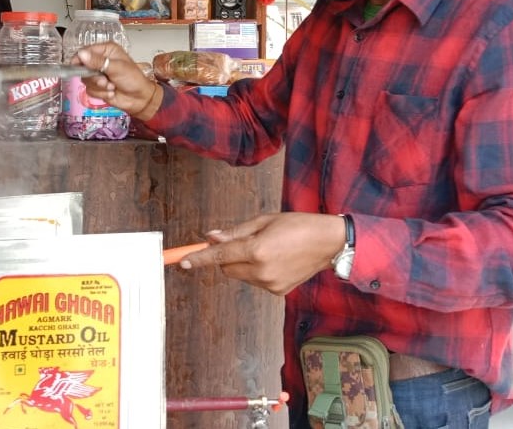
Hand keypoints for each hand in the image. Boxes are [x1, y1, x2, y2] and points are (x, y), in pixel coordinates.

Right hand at [75, 43, 163, 119]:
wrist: (140, 98)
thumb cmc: (134, 79)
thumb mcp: (117, 68)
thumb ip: (98, 61)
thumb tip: (82, 54)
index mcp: (106, 50)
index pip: (85, 51)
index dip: (79, 59)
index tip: (77, 67)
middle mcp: (100, 61)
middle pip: (82, 67)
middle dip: (94, 77)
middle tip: (105, 80)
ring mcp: (98, 74)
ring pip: (85, 80)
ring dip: (99, 86)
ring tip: (112, 87)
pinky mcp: (97, 86)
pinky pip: (89, 90)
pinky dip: (100, 93)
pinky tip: (111, 92)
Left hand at [177, 213, 347, 295]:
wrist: (329, 243)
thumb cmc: (298, 225)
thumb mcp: (265, 221)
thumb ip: (236, 232)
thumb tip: (212, 238)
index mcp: (256, 250)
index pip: (219, 256)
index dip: (200, 258)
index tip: (183, 262)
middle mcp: (261, 271)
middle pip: (226, 268)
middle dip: (227, 256)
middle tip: (244, 241)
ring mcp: (270, 284)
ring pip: (240, 275)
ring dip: (243, 263)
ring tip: (268, 249)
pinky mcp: (277, 291)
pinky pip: (255, 281)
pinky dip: (257, 271)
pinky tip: (276, 260)